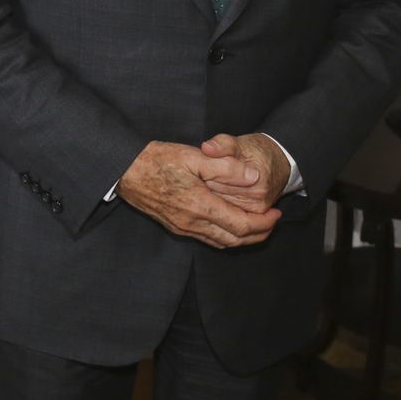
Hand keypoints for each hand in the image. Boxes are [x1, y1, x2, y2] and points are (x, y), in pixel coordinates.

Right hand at [117, 140, 281, 248]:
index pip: (242, 225)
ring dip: (243, 238)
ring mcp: (182, 227)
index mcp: (200, 205)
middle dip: (259, 234)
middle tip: (272, 222)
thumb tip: (253, 178)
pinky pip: (207, 239)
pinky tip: (229, 224)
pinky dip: (225, 236)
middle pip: (235, 240)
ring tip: (257, 225)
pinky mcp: (175, 227)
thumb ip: (225, 167)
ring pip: (221, 243)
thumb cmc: (156, 159)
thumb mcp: (193, 156)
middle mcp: (192, 222)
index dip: (264, 223)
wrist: (123, 170)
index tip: (276, 213)